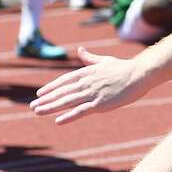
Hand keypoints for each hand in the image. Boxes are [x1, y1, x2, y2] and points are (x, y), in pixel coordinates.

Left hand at [30, 46, 145, 123]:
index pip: (64, 81)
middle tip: (32, 106)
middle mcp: (86, 82)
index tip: (40, 93)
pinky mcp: (100, 103)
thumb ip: (89, 58)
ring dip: (51, 107)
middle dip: (46, 99)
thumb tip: (80, 50)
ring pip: (67, 101)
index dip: (51, 87)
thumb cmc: (124, 68)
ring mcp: (92, 93)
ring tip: (38, 112)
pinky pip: (81, 111)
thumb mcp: (104, 61)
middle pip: (61, 92)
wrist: (139, 74)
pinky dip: (69, 116)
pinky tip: (58, 121)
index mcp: (86, 72)